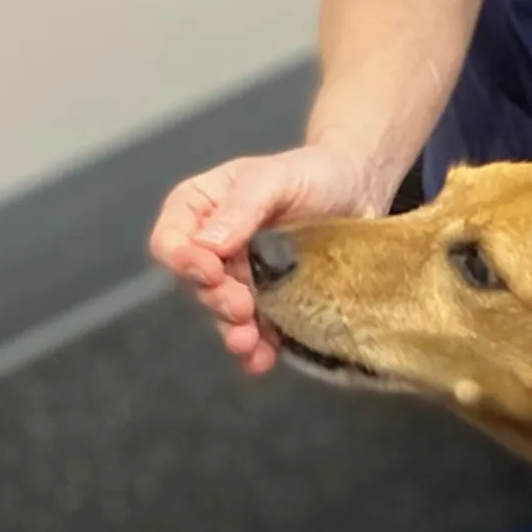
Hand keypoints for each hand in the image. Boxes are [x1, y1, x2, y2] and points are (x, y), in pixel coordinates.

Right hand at [148, 145, 385, 373]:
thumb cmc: (315, 172)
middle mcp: (214, 247)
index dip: (183, 260)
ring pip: (223, 313)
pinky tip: (263, 359)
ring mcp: (241, 278)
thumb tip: (209, 245)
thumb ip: (242, 206)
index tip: (211, 270)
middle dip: (215, 300)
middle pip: (196, 284)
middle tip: (241, 306)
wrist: (360, 191)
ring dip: (232, 331)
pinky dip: (257, 349)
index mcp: (201, 208)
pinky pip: (256, 331)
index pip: (171, 239)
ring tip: (249, 343)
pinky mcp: (271, 303)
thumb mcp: (277, 177)